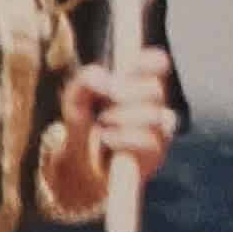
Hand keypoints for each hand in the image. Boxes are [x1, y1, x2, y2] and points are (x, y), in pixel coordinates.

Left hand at [57, 49, 178, 195]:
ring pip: (155, 115)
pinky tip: (107, 138)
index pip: (157, 64)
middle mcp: (153, 107)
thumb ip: (85, 82)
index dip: (148, 61)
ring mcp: (158, 133)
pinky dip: (125, 138)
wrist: (79, 171)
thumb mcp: (74, 103)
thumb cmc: (82, 131)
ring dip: (124, 116)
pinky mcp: (156, 157)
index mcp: (137, 87)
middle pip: (156, 89)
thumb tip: (106, 79)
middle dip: (129, 91)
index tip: (129, 65)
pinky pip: (149, 142)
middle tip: (109, 98)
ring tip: (103, 124)